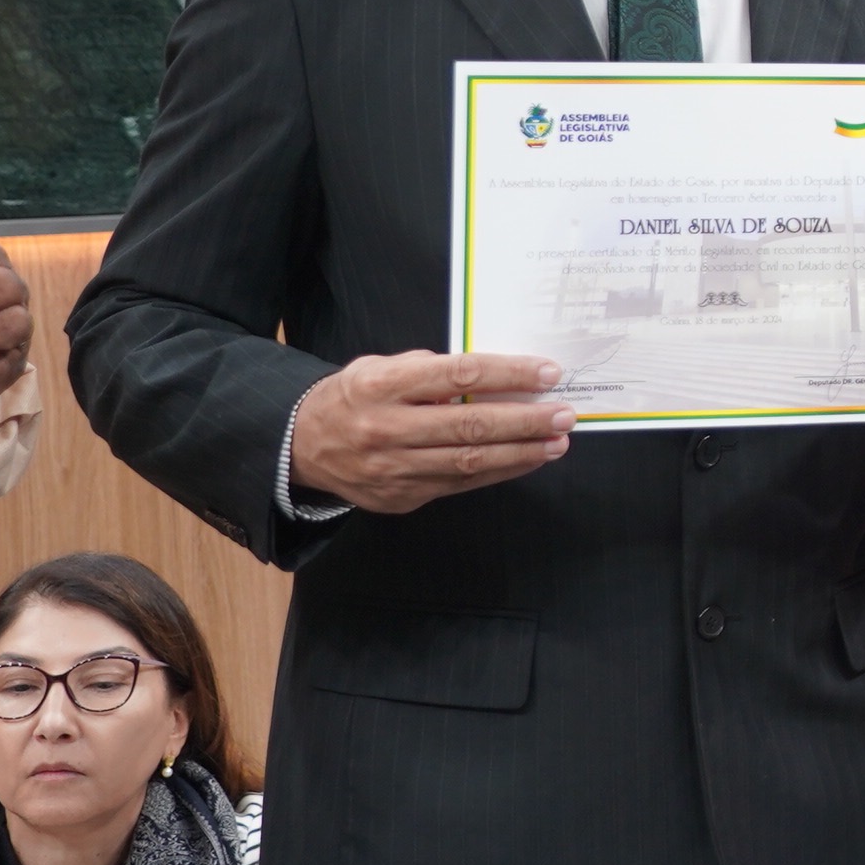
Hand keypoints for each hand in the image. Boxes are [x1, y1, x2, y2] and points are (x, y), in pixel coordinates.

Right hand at [289, 349, 572, 514]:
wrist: (300, 447)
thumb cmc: (352, 398)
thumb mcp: (378, 367)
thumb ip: (429, 368)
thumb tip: (491, 374)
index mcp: (381, 386)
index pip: (457, 375)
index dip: (507, 373)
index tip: (547, 372)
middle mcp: (385, 429)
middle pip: (468, 426)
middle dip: (525, 421)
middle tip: (563, 413)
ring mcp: (392, 469)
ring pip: (468, 462)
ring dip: (521, 452)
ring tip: (557, 441)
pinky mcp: (401, 498)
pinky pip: (459, 484)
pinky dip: (498, 472)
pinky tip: (526, 459)